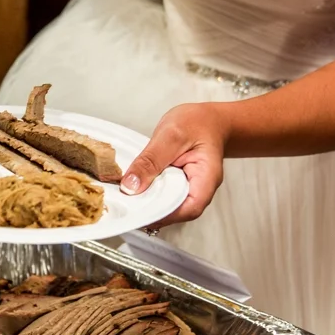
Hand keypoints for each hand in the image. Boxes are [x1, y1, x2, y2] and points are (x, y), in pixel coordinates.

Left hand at [120, 104, 227, 222]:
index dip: (163, 213)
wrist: (207, 120)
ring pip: (169, 206)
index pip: (188, 208)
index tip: (139, 210)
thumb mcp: (170, 135)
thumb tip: (131, 186)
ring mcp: (190, 191)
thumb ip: (150, 160)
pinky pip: (165, 196)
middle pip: (177, 212)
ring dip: (149, 203)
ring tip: (128, 199)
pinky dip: (151, 194)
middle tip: (127, 205)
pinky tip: (137, 189)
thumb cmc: (197, 123)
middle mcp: (200, 191)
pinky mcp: (179, 187)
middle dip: (152, 211)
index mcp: (207, 179)